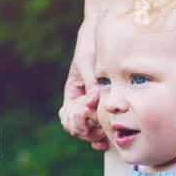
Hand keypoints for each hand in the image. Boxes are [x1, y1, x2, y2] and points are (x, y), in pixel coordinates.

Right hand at [59, 16, 108, 150]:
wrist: (102, 35)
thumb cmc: (90, 46)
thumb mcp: (87, 62)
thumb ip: (90, 82)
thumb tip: (94, 100)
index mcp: (72, 94)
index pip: (68, 117)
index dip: (77, 121)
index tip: (87, 113)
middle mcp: (81, 103)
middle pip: (77, 128)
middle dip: (86, 130)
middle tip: (98, 127)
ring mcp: (94, 107)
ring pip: (89, 131)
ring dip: (95, 134)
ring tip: (105, 135)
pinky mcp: (107, 107)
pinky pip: (101, 127)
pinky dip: (102, 135)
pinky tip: (107, 139)